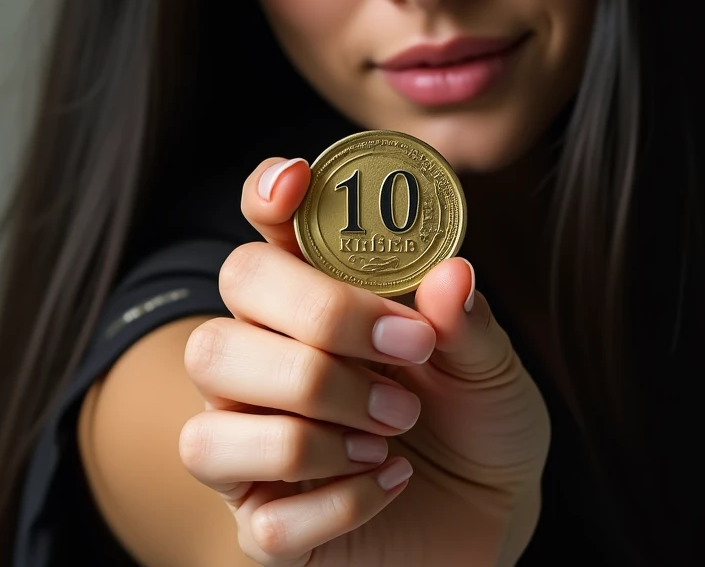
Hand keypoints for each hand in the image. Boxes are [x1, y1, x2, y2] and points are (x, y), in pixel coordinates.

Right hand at [179, 156, 550, 565]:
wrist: (493, 511)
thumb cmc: (478, 416)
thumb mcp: (489, 362)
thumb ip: (465, 320)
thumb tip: (451, 275)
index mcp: (315, 303)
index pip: (263, 236)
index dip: (265, 196)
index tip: (294, 180)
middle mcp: (265, 364)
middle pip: (226, 320)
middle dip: (321, 329)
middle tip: (408, 355)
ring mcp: (254, 447)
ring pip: (211, 428)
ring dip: (314, 429)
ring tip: (394, 431)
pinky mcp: (266, 523)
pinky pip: (264, 520)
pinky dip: (339, 503)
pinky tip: (389, 484)